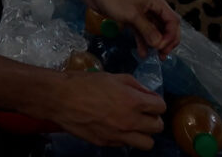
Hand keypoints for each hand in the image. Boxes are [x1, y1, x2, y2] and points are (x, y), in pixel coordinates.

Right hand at [42, 71, 165, 148]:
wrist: (61, 98)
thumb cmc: (85, 83)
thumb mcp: (113, 76)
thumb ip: (135, 85)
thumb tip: (148, 94)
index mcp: (132, 101)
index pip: (161, 107)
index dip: (157, 103)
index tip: (150, 101)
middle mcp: (129, 121)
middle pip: (158, 127)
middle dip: (154, 119)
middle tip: (144, 113)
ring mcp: (118, 135)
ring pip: (147, 143)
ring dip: (144, 133)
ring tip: (134, 125)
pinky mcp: (106, 143)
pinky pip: (125, 144)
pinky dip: (125, 137)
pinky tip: (115, 127)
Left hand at [84, 0, 180, 58]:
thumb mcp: (131, 15)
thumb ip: (147, 30)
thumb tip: (159, 44)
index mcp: (155, 0)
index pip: (172, 20)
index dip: (170, 35)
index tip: (162, 48)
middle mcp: (152, 5)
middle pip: (166, 25)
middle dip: (166, 40)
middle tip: (162, 55)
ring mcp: (142, 11)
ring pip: (155, 29)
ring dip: (156, 42)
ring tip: (156, 56)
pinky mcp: (132, 17)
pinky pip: (142, 30)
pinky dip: (143, 40)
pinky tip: (142, 52)